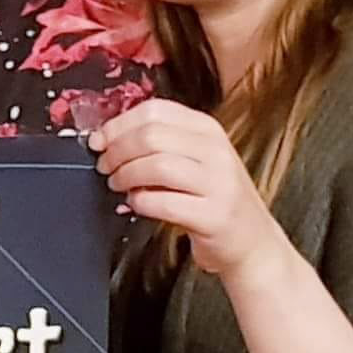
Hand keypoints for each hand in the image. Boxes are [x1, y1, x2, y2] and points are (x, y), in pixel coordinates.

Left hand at [90, 97, 279, 283]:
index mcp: (207, 129)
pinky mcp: (213, 215)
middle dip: (117, 151)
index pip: (155, 110)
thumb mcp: (196, 159)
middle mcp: (216, 150)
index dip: (119, 124)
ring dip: (126, 175)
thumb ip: (161, 144)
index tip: (100, 139)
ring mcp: (218, 182)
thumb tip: (110, 138)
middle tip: (105, 166)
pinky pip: (163, 202)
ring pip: (156, 165)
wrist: (252, 241)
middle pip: (151, 136)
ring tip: (118, 185)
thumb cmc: (215, 200)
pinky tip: (136, 204)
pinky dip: (140, 202)